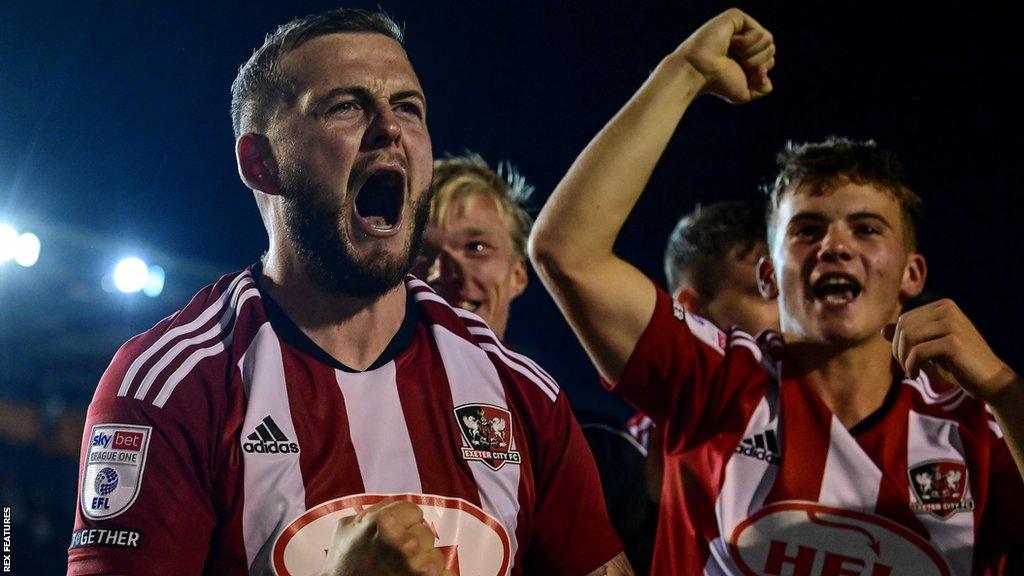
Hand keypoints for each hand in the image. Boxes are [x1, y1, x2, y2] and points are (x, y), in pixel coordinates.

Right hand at [319, 500, 455, 575]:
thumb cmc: (343, 560)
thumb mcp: (347, 526)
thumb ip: (373, 511)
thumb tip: (393, 506)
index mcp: (386, 523)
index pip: (414, 511)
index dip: (404, 521)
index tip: (396, 530)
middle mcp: (405, 543)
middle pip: (426, 533)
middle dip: (414, 540)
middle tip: (398, 552)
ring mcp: (416, 567)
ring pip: (436, 555)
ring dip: (423, 561)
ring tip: (405, 567)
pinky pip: (446, 575)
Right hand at [670, 8, 774, 103]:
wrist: (699, 73)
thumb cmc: (716, 83)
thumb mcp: (744, 94)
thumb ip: (763, 88)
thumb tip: (766, 72)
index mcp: (745, 54)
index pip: (769, 60)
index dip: (760, 71)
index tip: (740, 74)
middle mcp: (743, 38)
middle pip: (771, 48)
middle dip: (757, 62)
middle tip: (734, 63)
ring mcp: (739, 26)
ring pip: (768, 39)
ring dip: (750, 54)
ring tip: (730, 53)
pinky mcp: (735, 17)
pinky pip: (759, 33)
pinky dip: (746, 44)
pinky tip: (728, 44)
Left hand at [884, 299, 1018, 400]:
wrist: (990, 379)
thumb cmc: (958, 363)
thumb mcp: (931, 346)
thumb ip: (909, 336)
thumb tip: (883, 329)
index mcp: (943, 306)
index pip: (905, 319)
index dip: (898, 341)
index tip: (905, 358)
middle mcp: (948, 309)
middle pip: (904, 327)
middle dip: (898, 350)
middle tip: (906, 367)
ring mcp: (952, 324)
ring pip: (908, 337)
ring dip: (903, 358)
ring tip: (911, 371)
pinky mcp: (954, 342)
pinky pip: (918, 352)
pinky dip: (911, 366)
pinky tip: (916, 375)